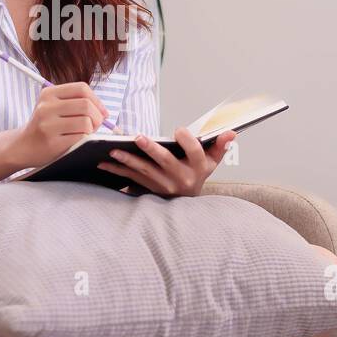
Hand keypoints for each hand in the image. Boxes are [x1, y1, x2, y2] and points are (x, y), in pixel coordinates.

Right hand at [12, 82, 109, 168]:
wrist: (22, 146)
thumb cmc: (45, 126)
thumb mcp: (53, 107)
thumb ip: (75, 103)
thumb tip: (104, 111)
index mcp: (48, 93)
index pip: (81, 88)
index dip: (97, 100)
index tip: (102, 112)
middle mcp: (46, 107)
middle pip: (86, 104)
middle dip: (98, 116)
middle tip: (97, 125)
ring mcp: (48, 125)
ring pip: (86, 121)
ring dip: (92, 129)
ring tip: (86, 133)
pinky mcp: (52, 142)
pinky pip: (81, 137)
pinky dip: (86, 139)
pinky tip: (78, 141)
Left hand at [97, 127, 237, 197]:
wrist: (188, 207)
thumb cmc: (198, 175)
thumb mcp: (212, 162)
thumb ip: (220, 146)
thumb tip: (231, 132)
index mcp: (199, 169)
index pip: (196, 153)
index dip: (188, 141)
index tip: (178, 130)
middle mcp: (181, 179)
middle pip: (166, 162)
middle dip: (152, 149)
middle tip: (138, 137)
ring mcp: (164, 186)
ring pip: (145, 171)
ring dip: (128, 160)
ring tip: (113, 150)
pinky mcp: (149, 190)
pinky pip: (131, 179)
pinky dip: (117, 171)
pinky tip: (104, 163)